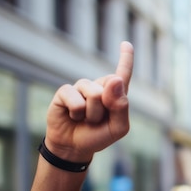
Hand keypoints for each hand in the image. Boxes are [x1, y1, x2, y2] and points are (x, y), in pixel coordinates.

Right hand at [45, 42, 133, 161]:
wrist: (74, 147)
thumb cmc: (98, 136)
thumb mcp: (118, 128)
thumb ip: (122, 107)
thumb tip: (115, 79)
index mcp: (115, 94)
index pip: (122, 74)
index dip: (125, 59)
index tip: (126, 44)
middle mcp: (98, 86)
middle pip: (111, 87)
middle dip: (107, 109)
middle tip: (98, 120)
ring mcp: (81, 87)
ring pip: (95, 95)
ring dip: (92, 114)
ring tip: (86, 119)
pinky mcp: (65, 92)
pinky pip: (77, 101)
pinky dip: (78, 114)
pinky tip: (73, 116)